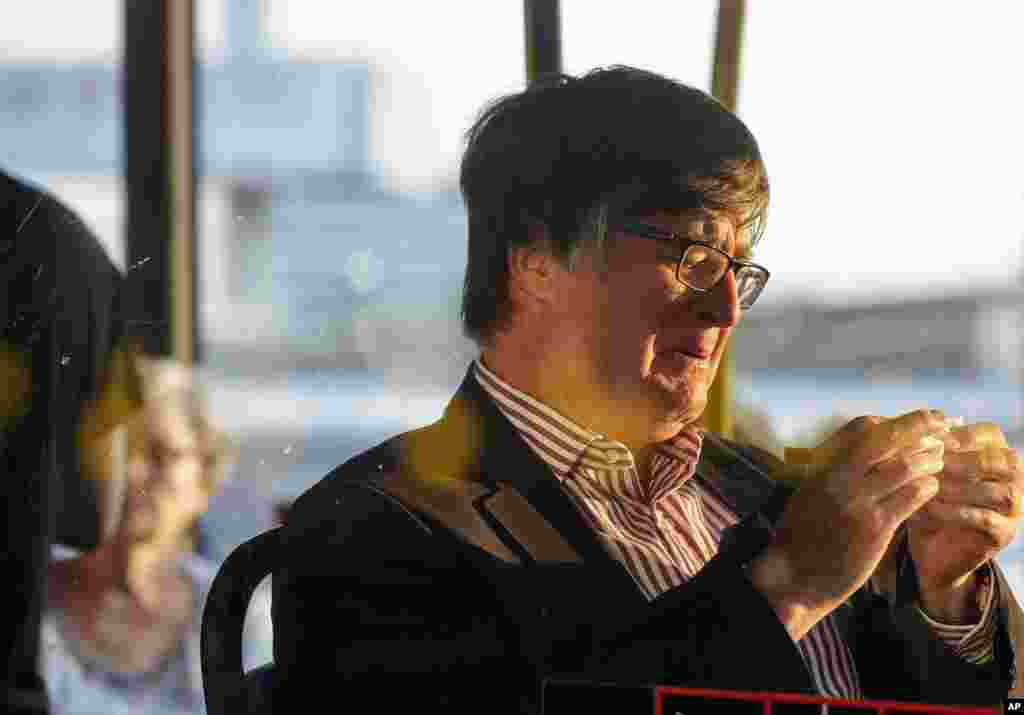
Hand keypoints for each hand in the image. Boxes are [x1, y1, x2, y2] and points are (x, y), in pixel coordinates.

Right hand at [749, 409, 953, 639]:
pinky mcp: (874, 528)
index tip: (908, 423)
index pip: (859, 428)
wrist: (793, 576)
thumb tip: (860, 454)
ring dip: (927, 458)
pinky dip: (926, 488)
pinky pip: (910, 499)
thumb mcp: (809, 493)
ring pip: (902, 467)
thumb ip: (833, 472)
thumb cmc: (801, 536)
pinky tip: (931, 487)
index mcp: (822, 467)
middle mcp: (838, 478)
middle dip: (916, 424)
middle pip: (884, 439)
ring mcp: (857, 502)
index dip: (889, 421)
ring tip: (940, 457)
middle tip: (940, 421)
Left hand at [908, 422, 1023, 622]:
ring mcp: (1014, 506)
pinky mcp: (1005, 533)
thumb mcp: (924, 469)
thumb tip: (914, 428)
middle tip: (928, 465)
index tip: (930, 440)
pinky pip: (985, 519)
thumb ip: (926, 448)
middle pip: (997, 461)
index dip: (960, 436)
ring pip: (996, 491)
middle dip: (960, 462)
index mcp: (996, 452)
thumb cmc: (925, 497)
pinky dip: (956, 512)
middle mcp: (1013, 477)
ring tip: (926, 487)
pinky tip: (929, 508)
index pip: (989, 434)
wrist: (930, 546)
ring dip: (957, 487)